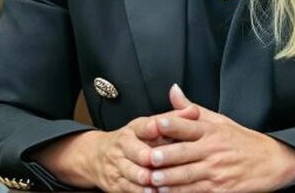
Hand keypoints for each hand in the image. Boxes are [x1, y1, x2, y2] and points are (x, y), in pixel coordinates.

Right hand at [33, 104, 199, 191]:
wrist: (99, 157)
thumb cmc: (136, 140)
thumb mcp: (151, 126)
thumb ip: (174, 119)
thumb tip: (194, 110)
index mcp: (135, 129)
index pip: (142, 125)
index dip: (150, 126)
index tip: (157, 127)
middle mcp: (124, 145)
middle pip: (133, 150)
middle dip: (143, 155)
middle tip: (154, 159)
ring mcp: (118, 164)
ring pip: (129, 171)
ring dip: (140, 177)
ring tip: (152, 181)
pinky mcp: (115, 183)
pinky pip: (126, 188)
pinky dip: (138, 191)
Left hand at [144, 84, 294, 191]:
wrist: (272, 162)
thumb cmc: (242, 140)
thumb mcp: (220, 120)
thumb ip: (192, 109)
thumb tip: (173, 90)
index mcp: (211, 130)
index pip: (189, 125)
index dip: (172, 124)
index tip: (156, 123)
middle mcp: (213, 149)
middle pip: (185, 152)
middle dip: (165, 156)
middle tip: (147, 157)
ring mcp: (216, 170)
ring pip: (188, 174)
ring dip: (169, 178)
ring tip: (151, 179)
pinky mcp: (220, 188)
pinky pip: (196, 191)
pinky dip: (180, 192)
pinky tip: (165, 192)